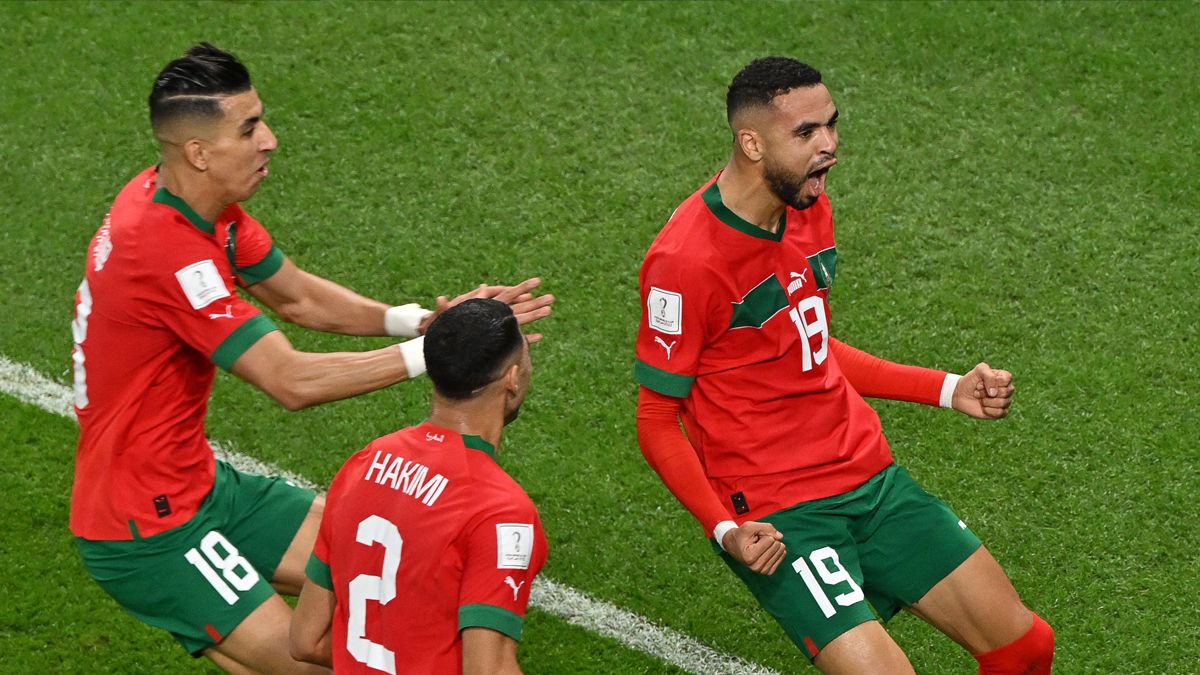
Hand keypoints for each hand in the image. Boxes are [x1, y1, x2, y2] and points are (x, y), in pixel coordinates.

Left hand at [418, 278, 554, 340]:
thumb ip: (441, 309)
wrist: (435, 342)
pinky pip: (513, 338)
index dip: (519, 289)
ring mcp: (493, 327)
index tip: (535, 285)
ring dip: (535, 315)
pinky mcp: (493, 341)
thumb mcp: (438, 318)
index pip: (503, 294)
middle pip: (516, 305)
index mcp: (481, 305)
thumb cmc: (435, 328)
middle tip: (552, 297)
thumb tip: (441, 299)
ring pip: (518, 319)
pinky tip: (540, 336)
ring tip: (550, 310)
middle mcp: (490, 313)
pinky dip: (527, 337)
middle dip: (534, 301)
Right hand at [721, 521, 785, 575]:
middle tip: (758, 541)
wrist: (735, 546)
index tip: (755, 537)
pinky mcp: (768, 571)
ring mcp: (762, 571)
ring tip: (762, 546)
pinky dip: (778, 551)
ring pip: (781, 552)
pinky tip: (769, 550)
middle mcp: (756, 566)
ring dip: (773, 545)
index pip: (770, 540)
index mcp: (749, 556)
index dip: (764, 534)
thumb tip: (780, 537)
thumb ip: (766, 527)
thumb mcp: (749, 526)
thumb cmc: (742, 535)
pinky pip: (782, 557)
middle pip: (776, 546)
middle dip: (770, 539)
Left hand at [952, 362, 1013, 419]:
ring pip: (1003, 403)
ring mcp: (1004, 401)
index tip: (981, 382)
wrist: (960, 394)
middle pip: (1006, 392)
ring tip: (979, 398)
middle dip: (986, 392)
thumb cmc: (970, 381)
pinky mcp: (1000, 412)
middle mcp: (1007, 389)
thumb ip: (989, 376)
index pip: (1007, 380)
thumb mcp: (979, 370)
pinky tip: (983, 407)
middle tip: (978, 390)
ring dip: (986, 401)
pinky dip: (988, 410)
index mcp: (1004, 378)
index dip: (992, 382)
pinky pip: (1000, 413)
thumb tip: (994, 393)